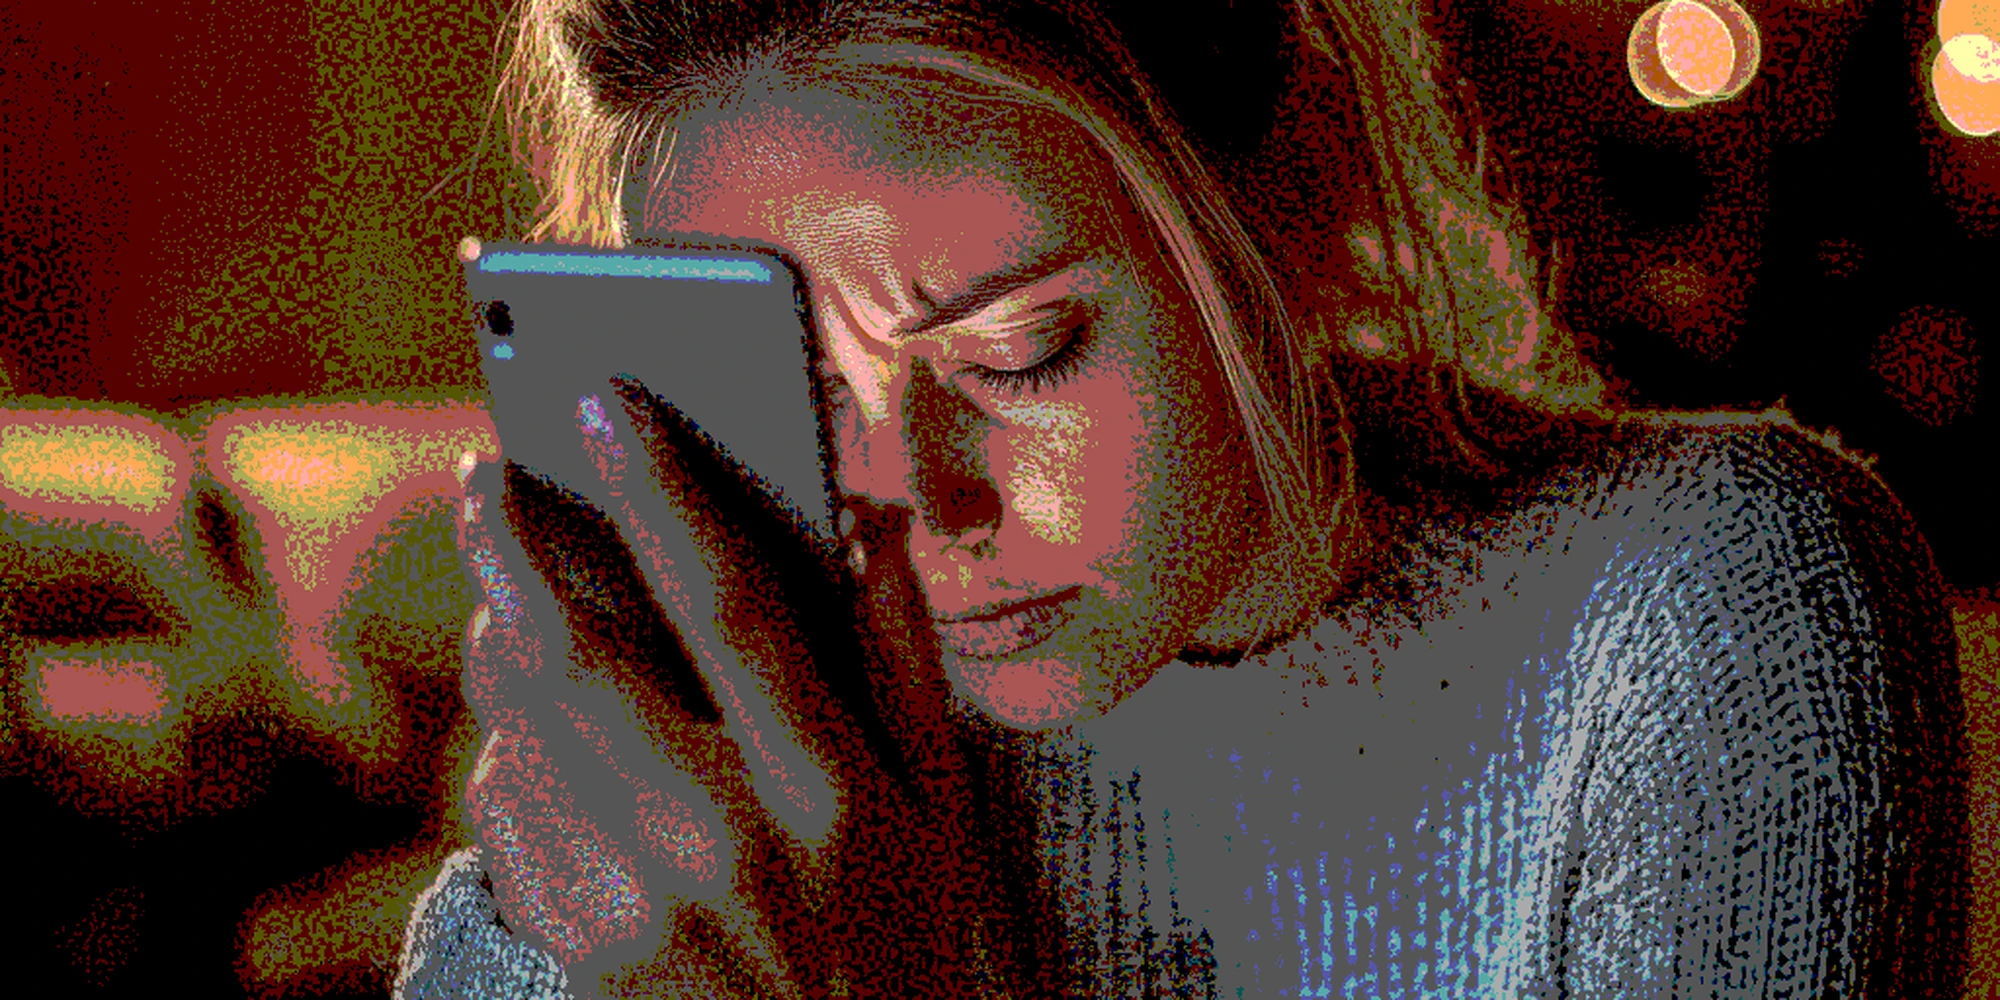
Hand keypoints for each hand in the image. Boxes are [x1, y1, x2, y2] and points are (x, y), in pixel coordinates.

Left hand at [452, 378, 869, 995]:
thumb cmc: (908, 934)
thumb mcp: (942, 802)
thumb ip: (903, 659)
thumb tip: (870, 524)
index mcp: (827, 783)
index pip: (730, 606)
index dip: (661, 493)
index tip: (606, 408)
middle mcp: (726, 837)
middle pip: (581, 661)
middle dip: (514, 552)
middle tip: (482, 480)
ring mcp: (643, 903)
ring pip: (524, 735)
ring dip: (498, 647)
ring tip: (501, 594)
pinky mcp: (586, 955)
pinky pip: (507, 821)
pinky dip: (504, 754)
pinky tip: (527, 731)